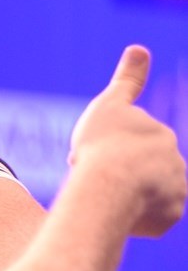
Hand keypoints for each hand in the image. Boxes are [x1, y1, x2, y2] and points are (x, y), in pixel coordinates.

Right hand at [69, 45, 186, 237]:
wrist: (111, 183)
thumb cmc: (103, 145)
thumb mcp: (110, 105)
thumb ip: (128, 79)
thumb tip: (139, 47)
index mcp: (159, 135)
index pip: (140, 142)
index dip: (119, 147)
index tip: (104, 153)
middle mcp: (174, 161)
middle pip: (145, 172)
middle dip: (125, 177)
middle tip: (94, 179)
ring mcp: (174, 190)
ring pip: (150, 198)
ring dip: (131, 201)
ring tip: (104, 202)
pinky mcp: (169, 217)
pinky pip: (152, 222)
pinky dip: (136, 223)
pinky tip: (117, 220)